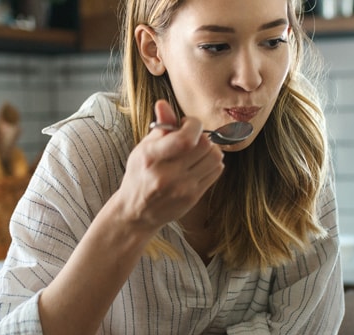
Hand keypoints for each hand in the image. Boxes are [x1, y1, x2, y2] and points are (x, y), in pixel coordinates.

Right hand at [113, 99, 223, 230]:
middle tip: (192, 137)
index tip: (186, 124)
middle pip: (204, 145)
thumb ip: (159, 127)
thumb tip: (164, 103)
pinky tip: (200, 163)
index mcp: (152, 158)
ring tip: (197, 150)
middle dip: (201, 135)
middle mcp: (167, 175)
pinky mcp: (193, 197)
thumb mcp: (142, 148)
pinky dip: (213, 162)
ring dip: (210, 148)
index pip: (185, 138)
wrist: (137, 212)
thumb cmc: (139, 175)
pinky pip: (217, 171)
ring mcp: (182, 188)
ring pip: (215, 157)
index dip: (193, 124)